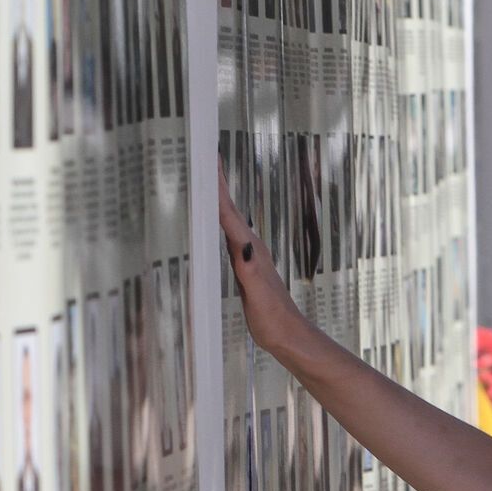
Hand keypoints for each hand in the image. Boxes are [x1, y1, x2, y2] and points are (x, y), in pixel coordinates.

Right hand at [218, 162, 308, 353]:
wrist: (288, 335)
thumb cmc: (275, 319)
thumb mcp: (260, 296)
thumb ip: (251, 271)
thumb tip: (243, 246)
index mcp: (251, 249)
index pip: (229, 212)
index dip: (218, 186)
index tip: (208, 159)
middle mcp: (250, 247)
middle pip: (228, 208)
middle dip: (217, 181)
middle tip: (203, 154)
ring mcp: (247, 255)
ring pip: (227, 218)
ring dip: (217, 197)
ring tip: (205, 176)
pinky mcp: (244, 265)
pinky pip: (226, 234)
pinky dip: (218, 220)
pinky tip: (213, 218)